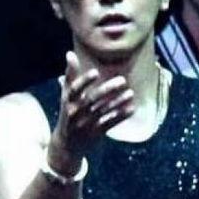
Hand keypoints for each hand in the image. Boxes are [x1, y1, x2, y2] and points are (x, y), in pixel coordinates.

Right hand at [48, 51, 133, 171]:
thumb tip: (70, 53)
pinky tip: (132, 108)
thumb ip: (70, 75)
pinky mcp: (95, 134)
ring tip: (131, 93)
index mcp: (67, 101)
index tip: (96, 72)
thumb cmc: (68, 113)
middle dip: (107, 90)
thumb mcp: (66, 95)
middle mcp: (75, 113)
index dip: (84, 81)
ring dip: (118, 102)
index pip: (75, 90)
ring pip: (103, 112)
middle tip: (123, 80)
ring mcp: (85, 124)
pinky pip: (109, 124)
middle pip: (92, 100)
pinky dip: (120, 116)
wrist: (66, 145)